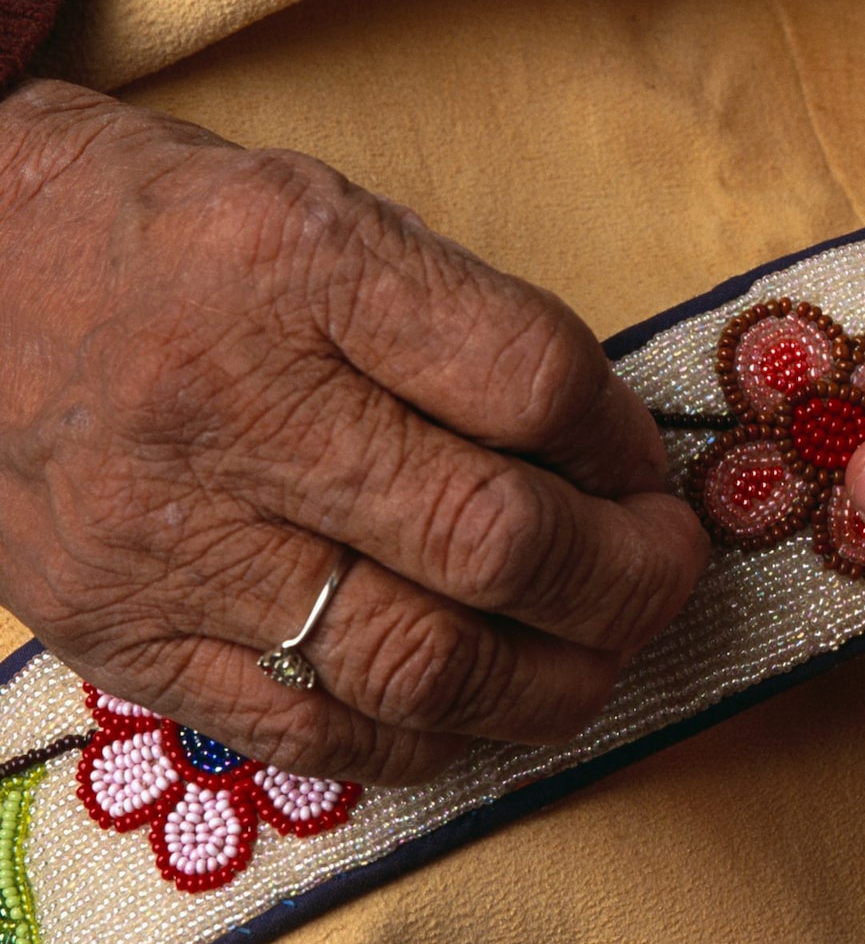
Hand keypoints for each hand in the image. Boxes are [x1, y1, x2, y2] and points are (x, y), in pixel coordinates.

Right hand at [0, 82, 707, 782]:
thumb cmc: (170, 233)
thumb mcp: (322, 209)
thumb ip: (458, 322)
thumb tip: (602, 453)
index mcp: (292, 261)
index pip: (529, 377)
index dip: (624, 442)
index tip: (645, 469)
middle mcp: (225, 404)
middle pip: (493, 537)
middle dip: (625, 579)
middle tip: (664, 572)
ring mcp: (164, 537)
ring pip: (421, 661)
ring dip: (555, 680)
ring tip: (601, 656)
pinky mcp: (121, 636)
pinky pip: (314, 730)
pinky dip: (431, 735)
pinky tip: (480, 704)